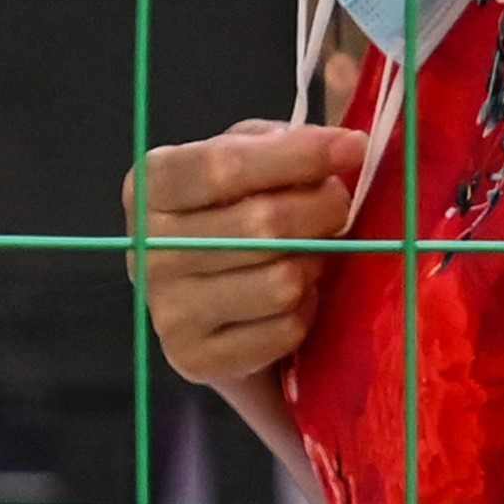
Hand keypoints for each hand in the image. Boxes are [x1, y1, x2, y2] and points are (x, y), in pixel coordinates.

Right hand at [131, 119, 371, 391]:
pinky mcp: (193, 358)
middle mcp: (149, 248)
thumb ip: (283, 145)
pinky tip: (298, 296)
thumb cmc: (230, 209)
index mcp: (151, 184)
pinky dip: (306, 311)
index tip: (353, 148)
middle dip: (322, 210)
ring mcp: (167, 309)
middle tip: (342, 205)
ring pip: (280, 283)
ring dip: (314, 264)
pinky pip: (282, 330)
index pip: (224, 166)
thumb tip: (349, 147)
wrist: (204, 293)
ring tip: (313, 252)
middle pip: (261, 226)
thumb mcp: (244, 157)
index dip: (298, 156)